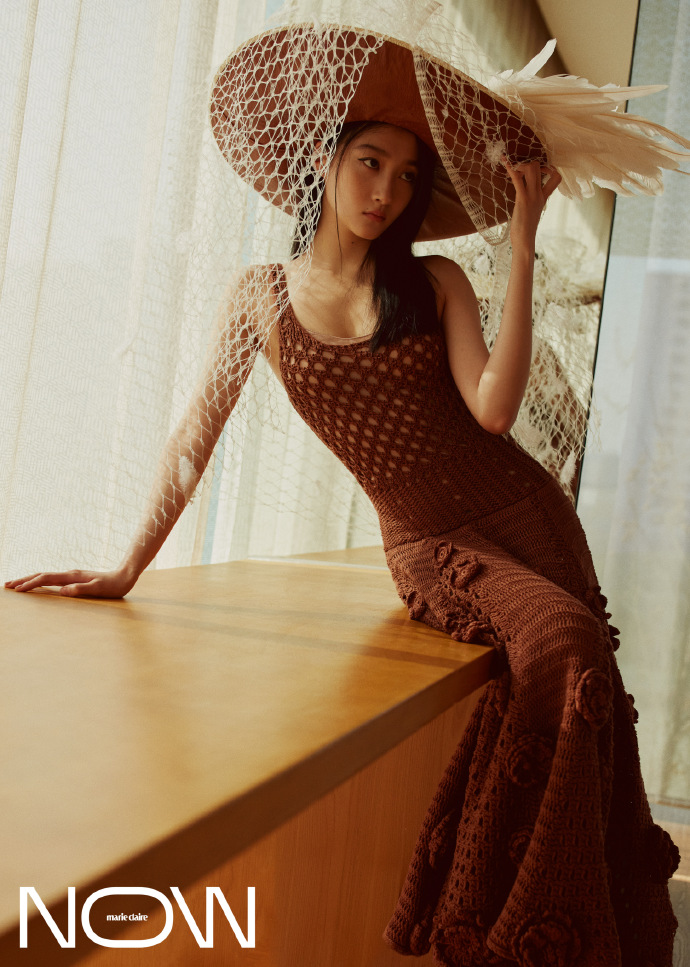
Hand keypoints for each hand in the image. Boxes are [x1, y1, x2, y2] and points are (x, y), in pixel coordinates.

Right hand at [4, 567, 137, 597]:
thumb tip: (62, 591)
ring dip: (30, 580)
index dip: (30, 584)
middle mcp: (69, 574)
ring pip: (46, 576)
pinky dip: (41, 581)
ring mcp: (71, 575)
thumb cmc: (113, 585)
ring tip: (18, 584)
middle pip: (41, 575)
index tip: (17, 590)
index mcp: (72, 577)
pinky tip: (39, 585)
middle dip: (24, 580)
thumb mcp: (99, 589)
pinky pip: (53, 579)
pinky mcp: (75, 579)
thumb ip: (81, 590)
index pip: (46, 579)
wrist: (125, 575)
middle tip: (8, 585)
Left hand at [502, 157, 561, 249]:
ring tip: (511, 170)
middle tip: (517, 170)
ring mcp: (532, 195)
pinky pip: (518, 179)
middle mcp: (540, 194)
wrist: (525, 240)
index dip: (549, 168)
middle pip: (540, 168)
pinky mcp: (522, 199)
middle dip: (528, 163)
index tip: (538, 169)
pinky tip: (504, 161)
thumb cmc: (525, 230)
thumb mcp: (532, 213)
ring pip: (531, 169)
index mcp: (544, 197)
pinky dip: (511, 168)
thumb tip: (525, 200)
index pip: (556, 178)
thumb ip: (531, 203)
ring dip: (520, 165)